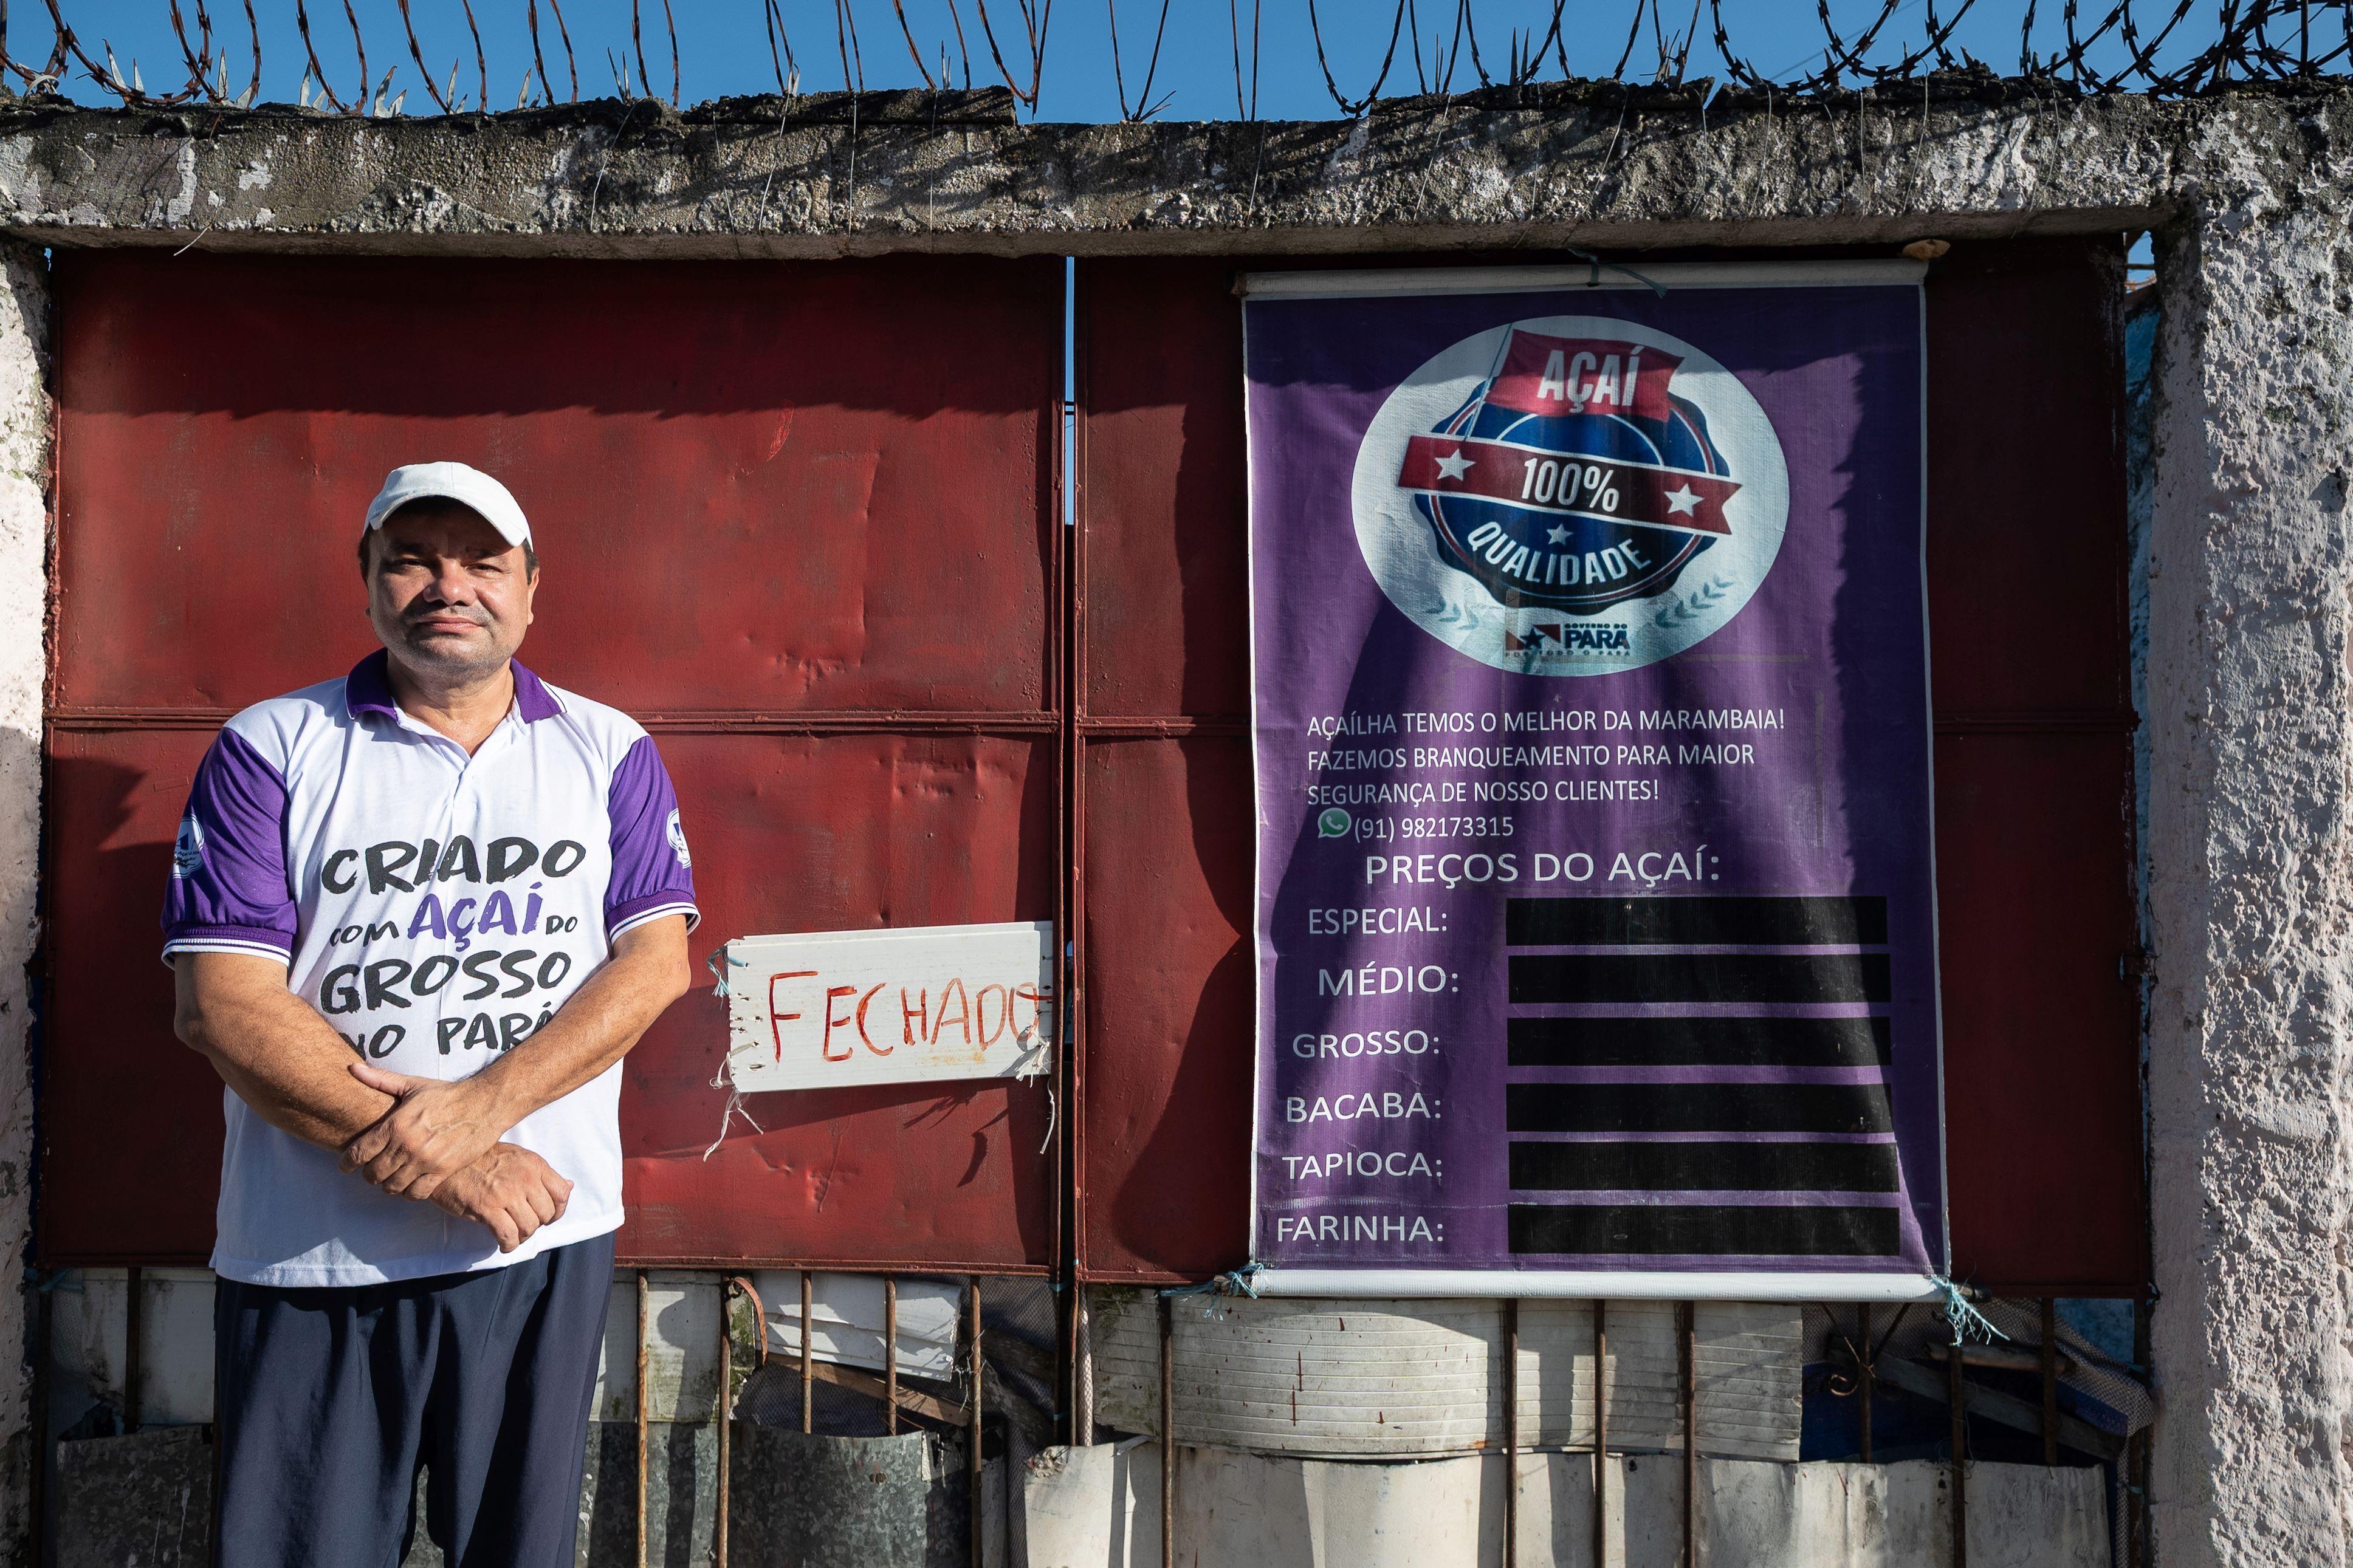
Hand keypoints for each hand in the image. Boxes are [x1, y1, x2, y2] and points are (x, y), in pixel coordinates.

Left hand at [340, 1063, 511, 1199]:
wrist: (485, 1103)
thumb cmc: (447, 1094)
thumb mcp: (412, 1084)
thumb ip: (380, 1079)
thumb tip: (351, 1067)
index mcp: (395, 1124)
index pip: (359, 1152)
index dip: (346, 1163)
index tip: (345, 1166)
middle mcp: (407, 1145)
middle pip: (373, 1173)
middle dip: (369, 1175)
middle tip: (372, 1171)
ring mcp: (425, 1160)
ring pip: (393, 1186)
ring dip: (388, 1185)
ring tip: (391, 1179)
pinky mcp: (443, 1171)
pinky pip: (417, 1193)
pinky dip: (409, 1193)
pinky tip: (410, 1185)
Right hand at [428, 1143, 573, 1252]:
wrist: (449, 1161)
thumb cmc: (483, 1159)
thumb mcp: (518, 1158)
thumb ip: (542, 1174)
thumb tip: (570, 1186)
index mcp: (534, 1164)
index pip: (561, 1193)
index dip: (558, 1211)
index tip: (547, 1217)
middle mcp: (524, 1178)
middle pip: (546, 1214)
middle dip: (537, 1225)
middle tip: (524, 1225)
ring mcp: (505, 1193)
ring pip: (529, 1226)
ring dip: (522, 1237)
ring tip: (513, 1235)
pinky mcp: (486, 1207)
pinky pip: (508, 1235)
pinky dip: (509, 1245)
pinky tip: (504, 1244)